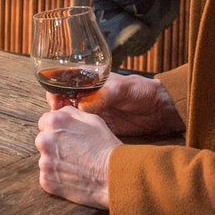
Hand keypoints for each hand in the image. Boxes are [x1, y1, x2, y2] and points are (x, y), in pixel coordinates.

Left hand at [36, 106, 118, 207]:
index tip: (66, 136)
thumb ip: (70, 113)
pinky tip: (74, 177)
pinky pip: (48, 177)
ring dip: (56, 161)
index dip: (57, 129)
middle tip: (74, 152)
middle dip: (54, 145)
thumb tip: (59, 112)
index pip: (44, 122)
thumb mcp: (92, 119)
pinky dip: (58, 178)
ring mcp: (44, 162)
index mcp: (54, 122)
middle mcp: (44, 140)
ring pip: (46, 159)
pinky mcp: (46, 180)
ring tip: (77, 165)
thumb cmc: (106, 146)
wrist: (113, 176)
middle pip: (43, 140)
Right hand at [55, 73, 183, 137]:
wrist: (159, 111)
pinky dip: (75, 131)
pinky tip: (73, 135)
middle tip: (57, 115)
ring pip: (70, 115)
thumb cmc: (142, 91)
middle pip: (63, 98)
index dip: (55, 88)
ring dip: (64, 120)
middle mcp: (88, 94)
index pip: (65, 80)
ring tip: (64, 126)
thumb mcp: (122, 89)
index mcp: (90, 79)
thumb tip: (82, 107)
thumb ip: (103, 95)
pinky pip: (82, 127)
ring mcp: (92, 110)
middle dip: (56, 106)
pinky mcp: (98, 125)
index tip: (54, 99)